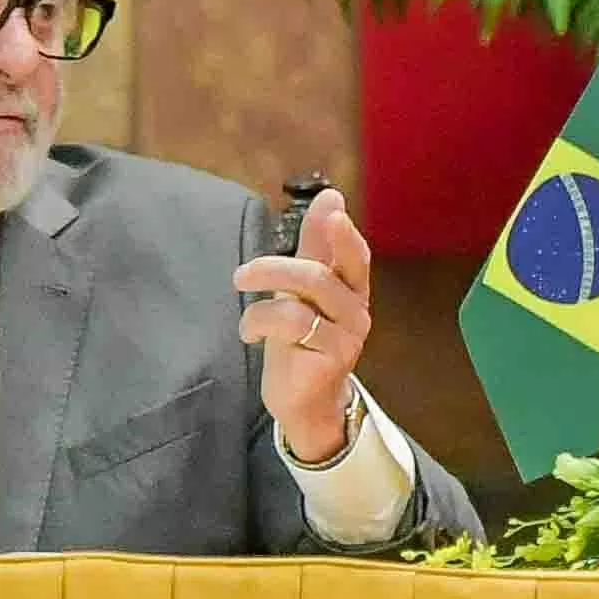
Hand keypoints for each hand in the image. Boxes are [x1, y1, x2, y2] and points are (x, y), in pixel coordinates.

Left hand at [236, 188, 374, 463]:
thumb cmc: (302, 342)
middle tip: (240, 275)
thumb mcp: (303, 293)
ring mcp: (347, 337)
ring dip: (261, 302)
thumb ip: (315, 248)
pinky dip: (260, 324)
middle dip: (275, 268)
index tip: (331, 207)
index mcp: (353, 291)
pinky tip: (250, 336)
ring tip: (245, 317)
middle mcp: (357, 312)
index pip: (355, 256)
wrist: (305, 403)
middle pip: (320, 275)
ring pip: (302, 300)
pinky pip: (291, 326)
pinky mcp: (330, 360)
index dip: (342, 233)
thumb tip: (331, 196)